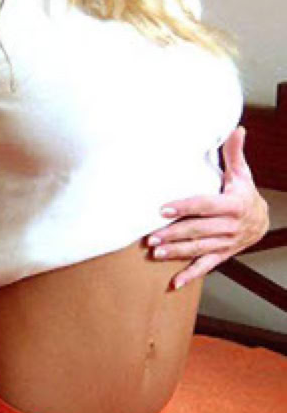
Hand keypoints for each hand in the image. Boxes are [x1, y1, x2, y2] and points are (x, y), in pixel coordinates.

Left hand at [146, 126, 269, 290]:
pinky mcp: (222, 255)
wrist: (262, 220)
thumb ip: (234, 154)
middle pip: (198, 230)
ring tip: (155, 253)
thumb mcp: (242, 173)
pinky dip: (190, 276)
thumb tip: (236, 129)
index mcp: (232, 204)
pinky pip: (205, 266)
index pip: (205, 205)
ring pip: (199, 248)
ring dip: (176, 252)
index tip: (163, 209)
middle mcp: (229, 226)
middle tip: (150, 237)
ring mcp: (225, 243)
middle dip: (174, 234)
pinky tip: (174, 283)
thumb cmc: (244, 193)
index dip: (184, 207)